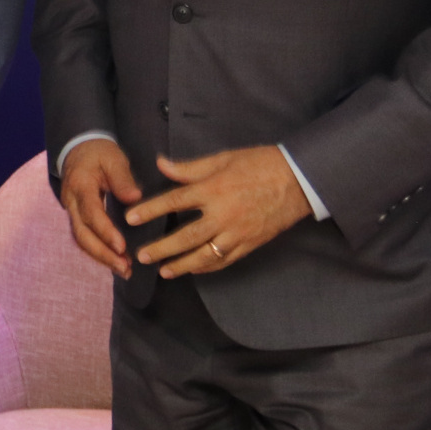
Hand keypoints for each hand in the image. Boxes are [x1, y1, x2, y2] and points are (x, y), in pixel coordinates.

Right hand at [60, 137, 142, 279]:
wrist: (78, 149)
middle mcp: (71, 202)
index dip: (105, 231)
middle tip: (125, 268)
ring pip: (81, 240)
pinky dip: (98, 252)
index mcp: (80, 185)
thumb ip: (123, 178)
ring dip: (101, 257)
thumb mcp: (113, 158)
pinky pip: (84, 238)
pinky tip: (115, 262)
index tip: (122, 247)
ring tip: (124, 270)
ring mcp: (72, 211)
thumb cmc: (99, 153)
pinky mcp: (77, 217)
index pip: (91, 212)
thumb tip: (135, 199)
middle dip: (102, 253)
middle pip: (82, 234)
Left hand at [126, 146, 312, 278]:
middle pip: (186, 236)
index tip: (130, 218)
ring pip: (205, 254)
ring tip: (163, 271)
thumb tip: (161, 164)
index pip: (174, 201)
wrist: (299, 180)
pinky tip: (193, 270)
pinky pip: (226, 260)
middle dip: (162, 248)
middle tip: (141, 255)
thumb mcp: (223, 159)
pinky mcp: (251, 243)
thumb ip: (190, 167)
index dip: (150, 210)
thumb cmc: (260, 163)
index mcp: (214, 189)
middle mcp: (223, 214)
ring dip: (182, 264)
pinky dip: (208, 267)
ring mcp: (238, 232)